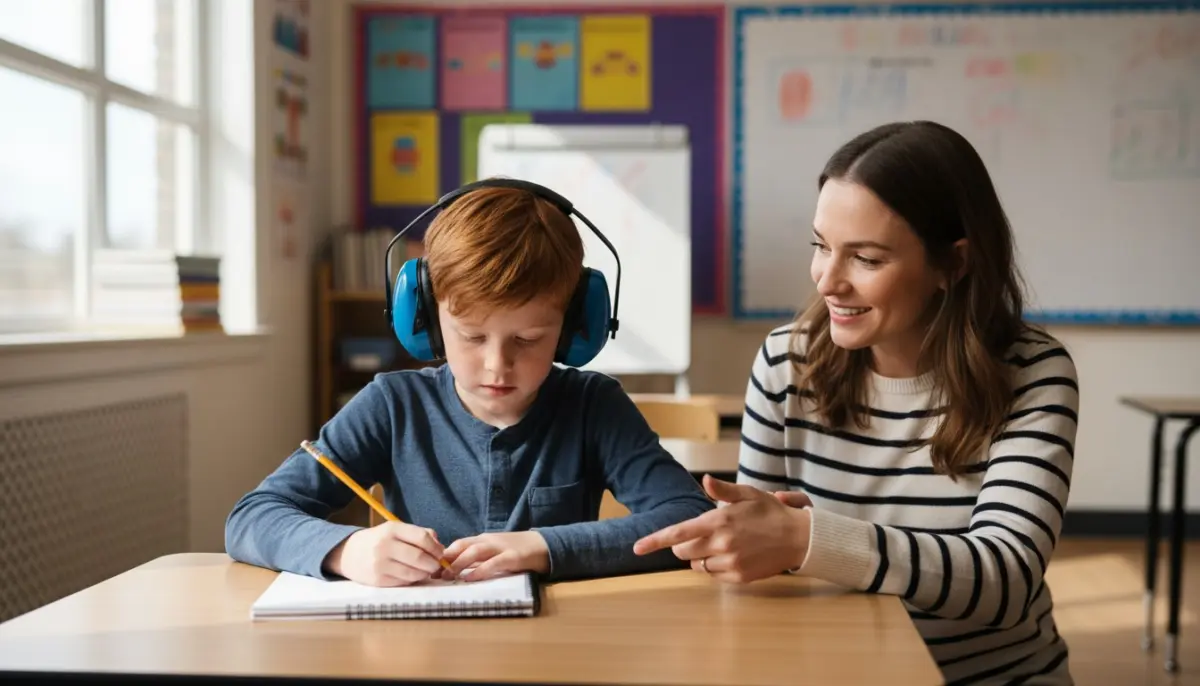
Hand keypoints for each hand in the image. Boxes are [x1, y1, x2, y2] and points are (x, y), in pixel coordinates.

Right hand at [323, 522, 445, 586]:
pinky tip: (412, 575)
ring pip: (413, 573)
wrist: (348, 553)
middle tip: (436, 565)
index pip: (422, 538)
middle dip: (433, 563)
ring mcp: (380, 564)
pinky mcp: (378, 580)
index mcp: (392, 529)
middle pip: (419, 557)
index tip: (440, 553)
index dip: (436, 548)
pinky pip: (403, 582)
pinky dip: (412, 580)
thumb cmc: (379, 540)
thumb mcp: (396, 530)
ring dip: (424, 574)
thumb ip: (419, 534)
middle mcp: (385, 546)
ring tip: (425, 571)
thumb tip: (440, 547)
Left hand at [440, 531, 549, 581]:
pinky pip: (494, 563)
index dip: (443, 555)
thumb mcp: (493, 551)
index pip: (458, 544)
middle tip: (435, 574)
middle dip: (447, 560)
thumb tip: (453, 570)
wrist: (543, 545)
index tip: (430, 568)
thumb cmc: (515, 550)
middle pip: (463, 546)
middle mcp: (489, 541)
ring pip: (475, 552)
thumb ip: (476, 558)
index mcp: (482, 539)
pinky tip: (470, 578)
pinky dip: (480, 570)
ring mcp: (501, 548)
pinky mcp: (512, 557)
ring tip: (448, 576)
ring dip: (459, 564)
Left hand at [632, 474, 811, 583]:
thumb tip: (705, 481)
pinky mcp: (739, 577)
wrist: (798, 538)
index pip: (678, 533)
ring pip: (698, 565)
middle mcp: (721, 543)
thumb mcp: (748, 494)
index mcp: (718, 521)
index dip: (655, 541)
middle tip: (701, 536)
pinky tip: (733, 555)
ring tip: (722, 544)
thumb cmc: (771, 512)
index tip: (637, 548)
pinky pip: (714, 575)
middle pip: (683, 552)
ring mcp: (730, 562)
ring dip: (701, 556)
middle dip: (684, 545)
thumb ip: (723, 491)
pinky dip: (716, 567)